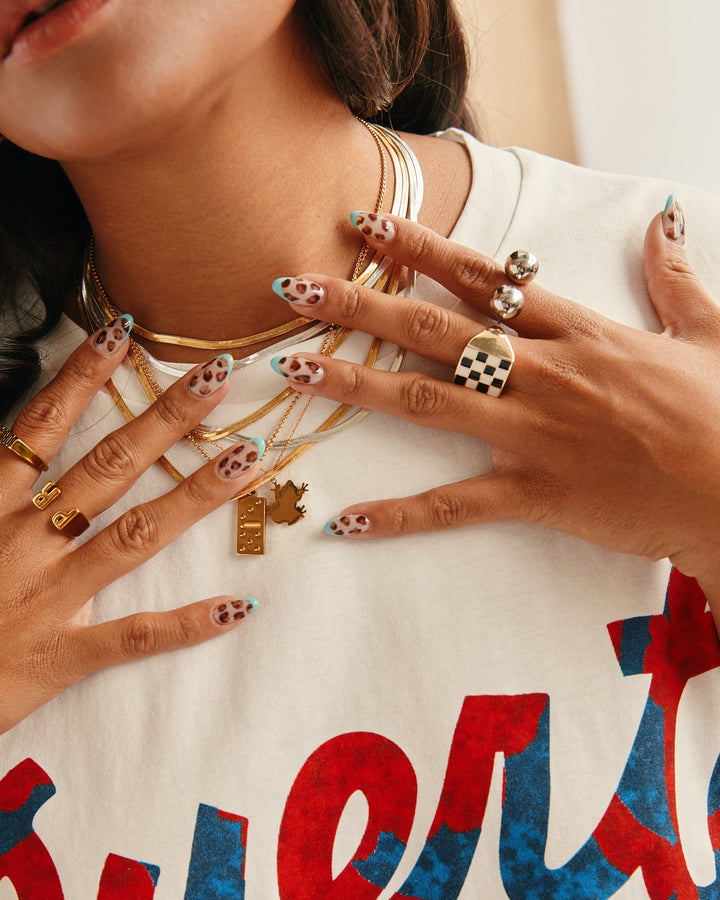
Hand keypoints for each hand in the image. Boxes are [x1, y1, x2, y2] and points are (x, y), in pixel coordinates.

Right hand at [0, 320, 261, 733]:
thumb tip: (9, 446)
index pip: (40, 427)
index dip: (81, 378)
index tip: (123, 335)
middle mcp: (22, 542)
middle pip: (104, 468)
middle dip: (163, 419)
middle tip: (216, 377)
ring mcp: (47, 598)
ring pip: (133, 536)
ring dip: (193, 495)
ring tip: (246, 460)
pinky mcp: (60, 656)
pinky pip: (134, 636)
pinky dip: (186, 624)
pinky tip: (237, 606)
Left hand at [270, 203, 719, 609]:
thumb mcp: (707, 332)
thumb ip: (672, 276)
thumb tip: (663, 220)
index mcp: (576, 331)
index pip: (483, 277)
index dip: (420, 247)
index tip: (367, 224)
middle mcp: (541, 373)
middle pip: (434, 329)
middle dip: (360, 304)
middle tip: (296, 286)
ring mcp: (533, 434)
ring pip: (427, 400)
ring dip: (356, 383)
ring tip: (293, 370)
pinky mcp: (536, 494)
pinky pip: (456, 505)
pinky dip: (400, 514)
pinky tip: (348, 520)